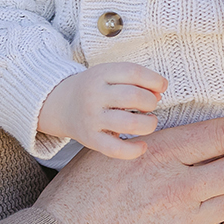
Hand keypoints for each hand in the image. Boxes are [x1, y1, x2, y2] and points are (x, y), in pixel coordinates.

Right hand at [38, 63, 166, 158]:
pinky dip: (134, 151)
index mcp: (100, 74)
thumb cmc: (95, 88)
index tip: (162, 86)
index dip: (154, 79)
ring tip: (149, 122)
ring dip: (148, 124)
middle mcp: (94, 95)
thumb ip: (134, 80)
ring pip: (129, 123)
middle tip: (150, 106)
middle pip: (133, 97)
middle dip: (151, 102)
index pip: (133, 72)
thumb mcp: (109, 75)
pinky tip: (142, 145)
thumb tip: (159, 92)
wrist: (61, 104)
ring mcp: (92, 118)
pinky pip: (116, 149)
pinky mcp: (90, 139)